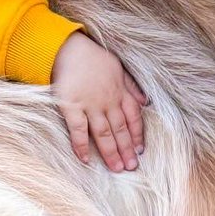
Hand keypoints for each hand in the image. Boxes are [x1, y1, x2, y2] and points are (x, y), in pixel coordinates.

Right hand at [51, 32, 146, 172]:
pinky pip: (78, 129)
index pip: (133, 118)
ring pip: (103, 133)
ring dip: (111, 152)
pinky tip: (86, 160)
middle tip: (131, 167)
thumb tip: (146, 101)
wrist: (68, 47)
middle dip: (126, 149)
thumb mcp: (118, 67)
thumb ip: (132, 86)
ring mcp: (89, 105)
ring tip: (117, 169)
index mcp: (119, 92)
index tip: (140, 151)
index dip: (137, 135)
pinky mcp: (71, 106)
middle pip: (120, 129)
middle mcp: (107, 101)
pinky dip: (81, 145)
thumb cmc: (93, 57)